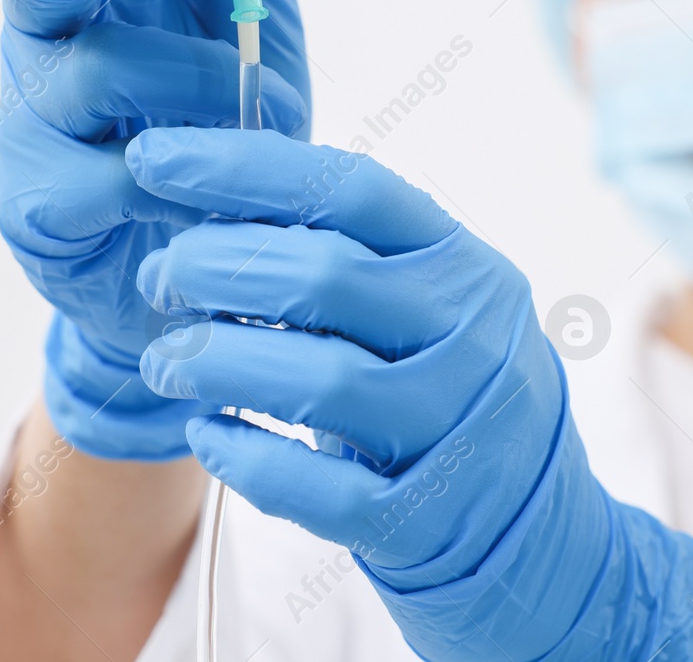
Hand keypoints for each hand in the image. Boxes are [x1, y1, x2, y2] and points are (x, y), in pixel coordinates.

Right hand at [0, 0, 310, 459]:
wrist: (182, 277)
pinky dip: (181, 175)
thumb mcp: (247, 45)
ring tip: (262, 112)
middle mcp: (41, 43)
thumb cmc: (211, 144)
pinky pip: (109, 175)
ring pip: (98, 69)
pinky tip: (214, 184)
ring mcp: (27, 124)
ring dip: (201, 80)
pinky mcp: (34, 207)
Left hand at [130, 128, 692, 659]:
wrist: (536, 532)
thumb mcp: (425, 304)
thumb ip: (347, 252)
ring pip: (319, 380)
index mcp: (463, 264)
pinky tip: (207, 435)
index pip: (350, 190)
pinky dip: (248, 457)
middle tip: (158, 278)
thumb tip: (212, 195)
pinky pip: (320, 486)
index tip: (156, 159)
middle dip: (216, 267)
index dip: (245, 168)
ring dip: (217, 361)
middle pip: (325, 276)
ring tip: (164, 360)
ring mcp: (455, 430)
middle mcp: (471, 337)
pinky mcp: (423, 517)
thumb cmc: (445, 390)